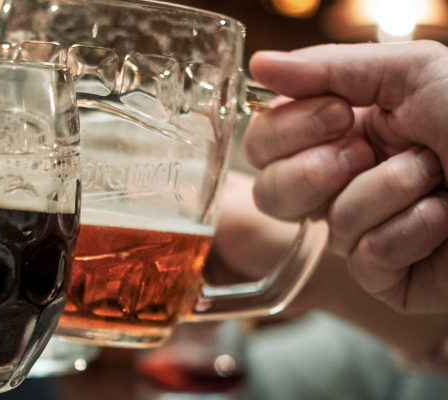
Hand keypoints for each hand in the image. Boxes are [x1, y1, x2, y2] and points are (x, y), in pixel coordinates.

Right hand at [244, 41, 447, 312]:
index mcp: (347, 132)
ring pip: (326, 223)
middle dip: (319, 168)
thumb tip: (258, 64)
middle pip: (272, 192)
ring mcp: (369, 232)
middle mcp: (350, 182)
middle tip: (368, 151)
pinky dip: (410, 231)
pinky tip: (446, 220)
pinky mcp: (392, 278)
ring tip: (438, 180)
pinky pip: (365, 257)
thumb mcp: (412, 72)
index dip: (288, 130)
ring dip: (389, 191)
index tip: (339, 114)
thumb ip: (326, 68)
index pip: (266, 141)